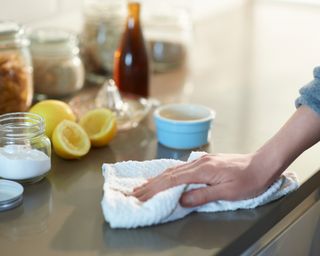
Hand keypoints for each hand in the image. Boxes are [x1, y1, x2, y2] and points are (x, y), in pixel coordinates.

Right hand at [132, 153, 274, 206]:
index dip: (155, 188)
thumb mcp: (228, 192)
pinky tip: (165, 177)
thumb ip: (203, 195)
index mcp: (203, 170)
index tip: (141, 195)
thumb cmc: (249, 180)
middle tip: (135, 192)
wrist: (262, 163)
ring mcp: (201, 160)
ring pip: (174, 169)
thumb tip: (182, 200)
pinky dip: (169, 174)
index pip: (173, 180)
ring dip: (158, 178)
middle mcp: (199, 162)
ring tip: (145, 185)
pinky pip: (182, 168)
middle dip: (151, 184)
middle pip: (169, 173)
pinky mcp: (205, 162)